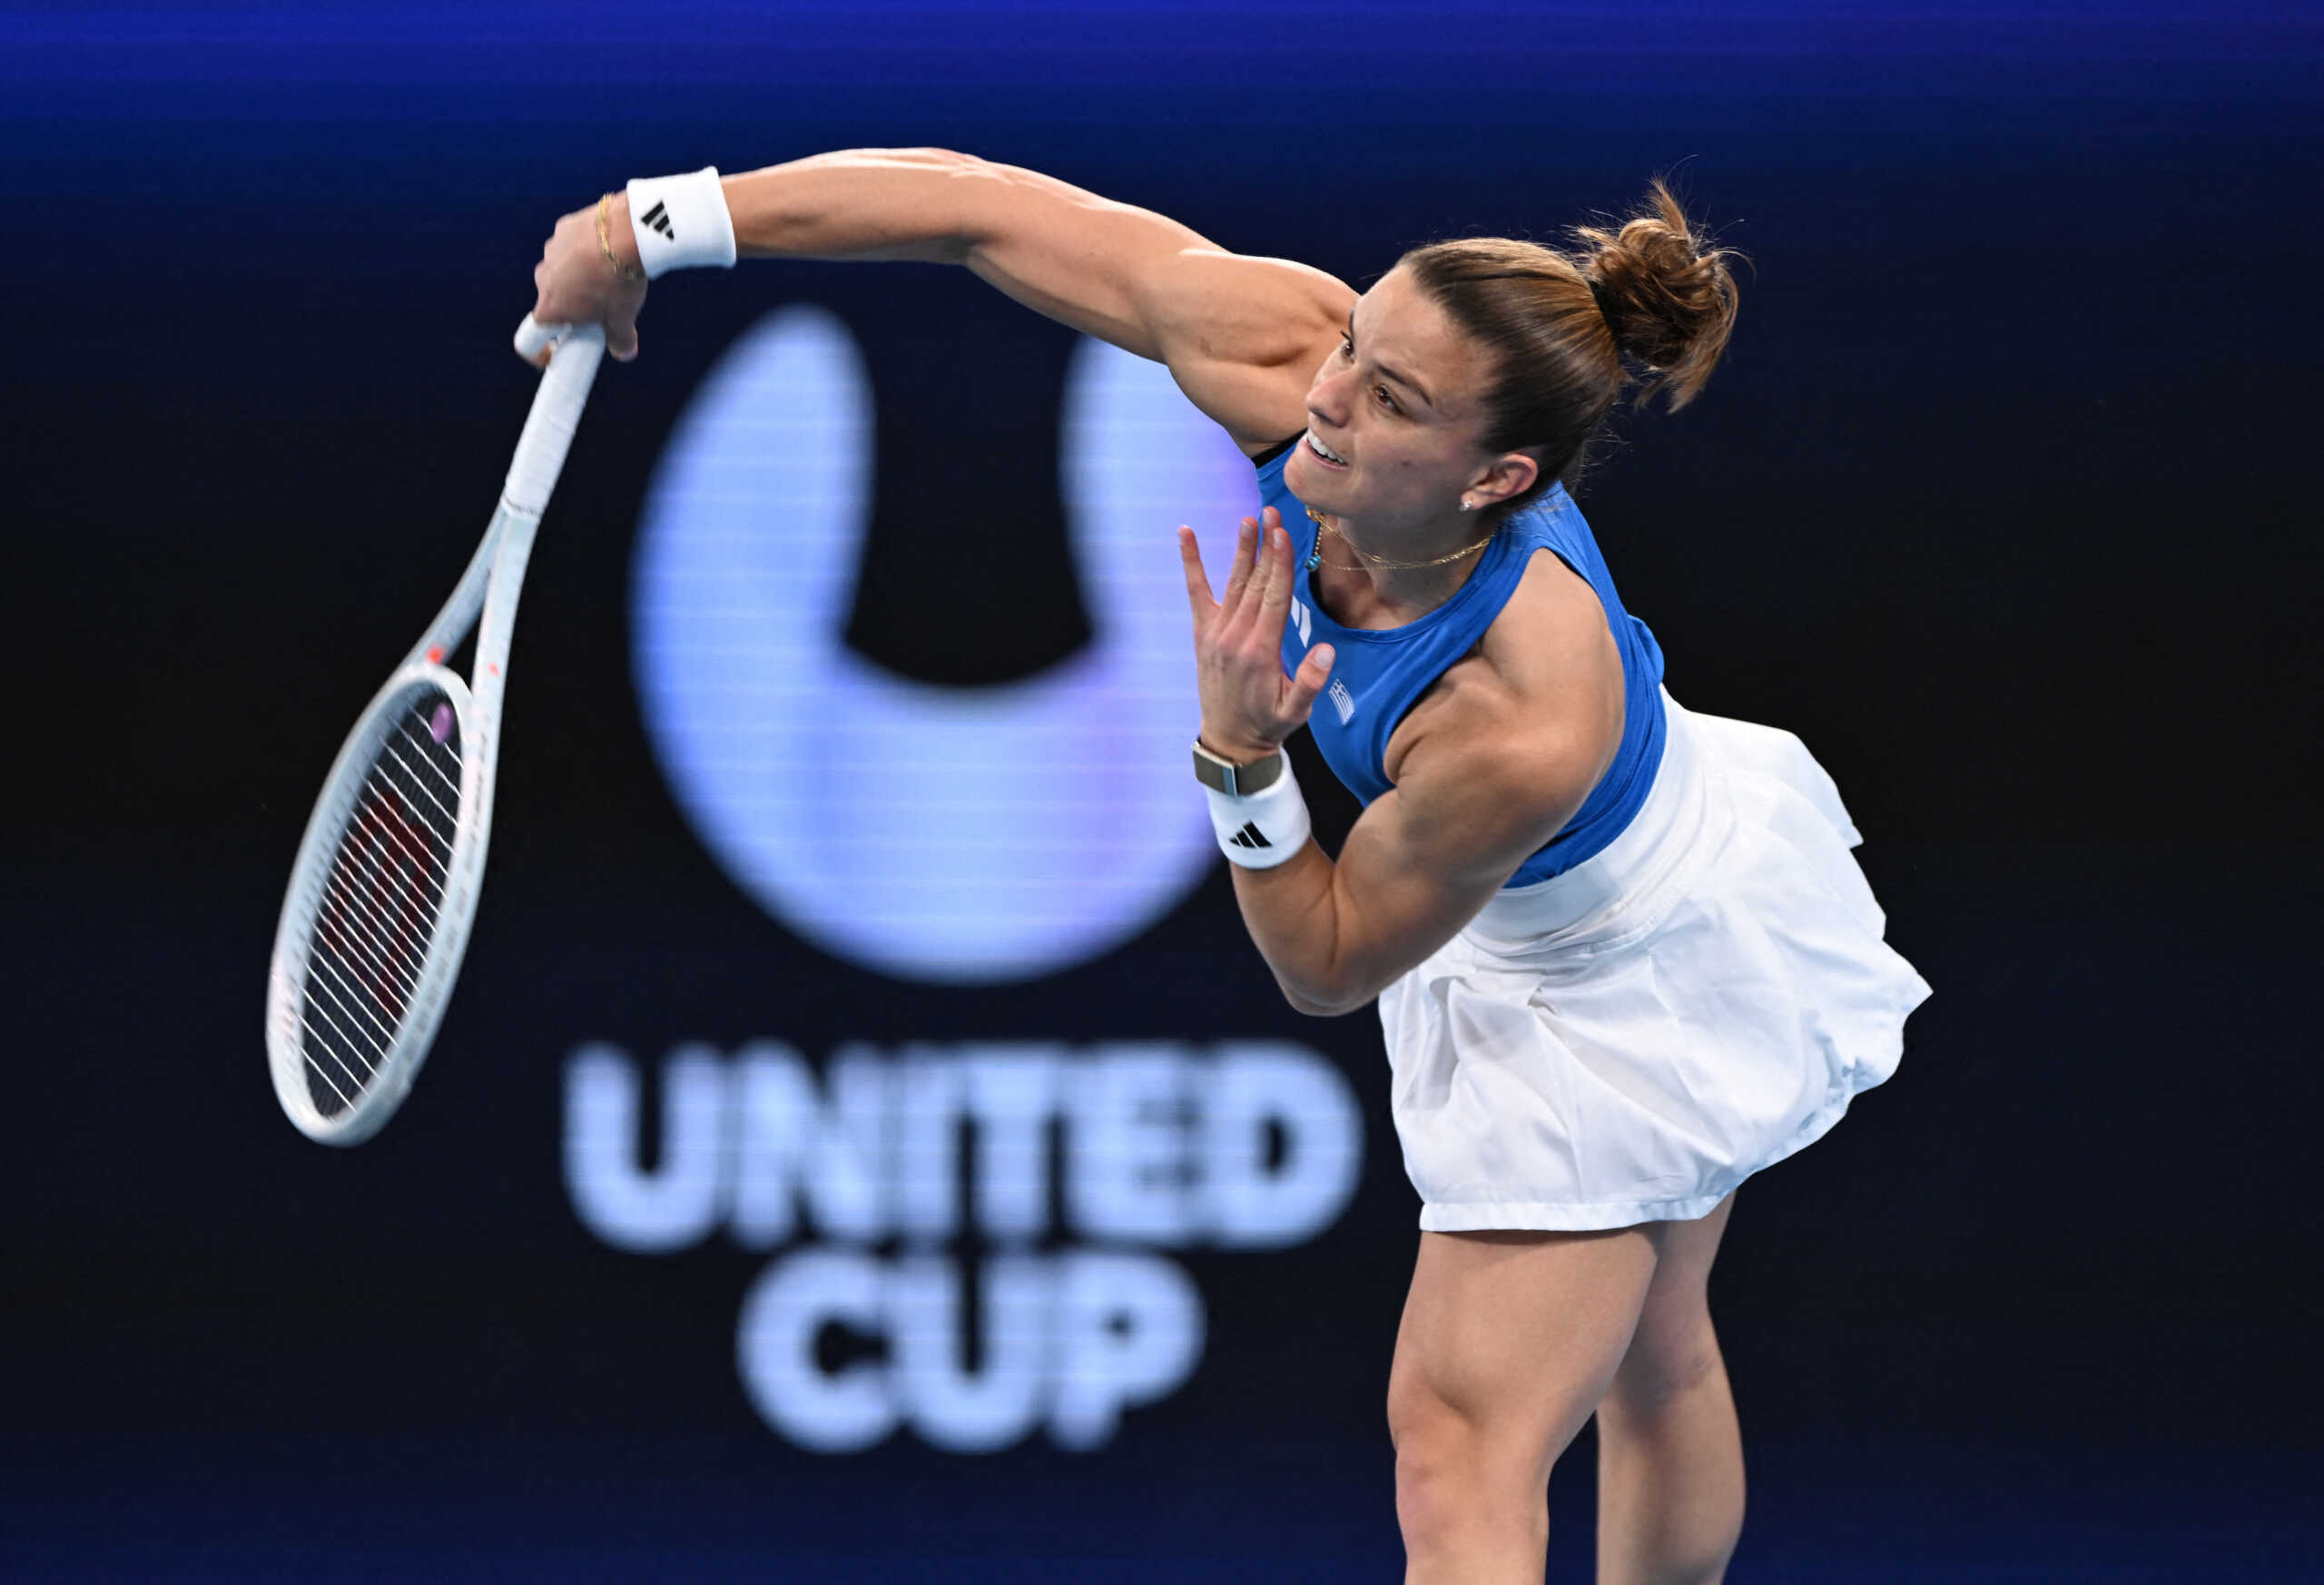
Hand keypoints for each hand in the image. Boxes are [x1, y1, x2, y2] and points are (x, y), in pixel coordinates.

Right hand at [528, 195, 648, 363]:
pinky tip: (605, 252)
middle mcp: (543, 280)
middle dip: (571, 308)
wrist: (625, 234)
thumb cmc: (619, 281)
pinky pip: (570, 247)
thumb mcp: (623, 317)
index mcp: (550, 308)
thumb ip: (620, 340)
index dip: (540, 351)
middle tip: (597, 309)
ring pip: (561, 273)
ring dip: (577, 278)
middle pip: (553, 302)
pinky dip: (583, 253)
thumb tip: (624, 353)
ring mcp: (551, 252)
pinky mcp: (562, 229)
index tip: (553, 353)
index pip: (530, 338)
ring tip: (607, 277)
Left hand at [1178, 506, 1336, 761]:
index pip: (1273, 597)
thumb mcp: (1297, 711)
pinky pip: (1196, 591)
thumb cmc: (1269, 724)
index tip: (1283, 533)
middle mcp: (1235, 637)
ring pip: (1234, 582)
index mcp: (1260, 651)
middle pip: (1255, 583)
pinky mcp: (1203, 633)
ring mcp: (1216, 633)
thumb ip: (1311, 682)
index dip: (1279, 563)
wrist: (1228, 742)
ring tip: (1249, 519)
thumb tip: (1327, 651)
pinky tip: (1185, 533)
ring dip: (1242, 549)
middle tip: (1273, 512)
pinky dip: (1191, 562)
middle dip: (1265, 546)